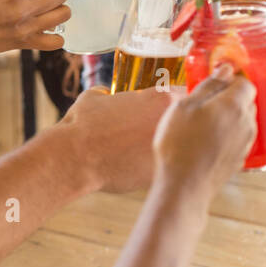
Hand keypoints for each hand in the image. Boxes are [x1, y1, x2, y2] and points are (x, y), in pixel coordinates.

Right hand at [59, 86, 178, 192]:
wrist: (76, 157)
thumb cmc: (83, 125)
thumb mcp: (94, 98)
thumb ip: (107, 94)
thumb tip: (106, 94)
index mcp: (160, 97)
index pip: (186, 96)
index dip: (177, 104)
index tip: (167, 111)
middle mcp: (172, 122)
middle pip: (189, 123)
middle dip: (177, 128)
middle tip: (158, 134)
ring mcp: (169, 149)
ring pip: (180, 149)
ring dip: (169, 150)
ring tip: (145, 154)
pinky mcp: (160, 173)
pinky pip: (165, 168)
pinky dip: (155, 168)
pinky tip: (137, 169)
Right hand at [152, 64, 256, 193]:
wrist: (184, 185)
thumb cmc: (179, 144)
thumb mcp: (184, 106)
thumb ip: (208, 85)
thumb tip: (226, 70)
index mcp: (234, 105)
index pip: (245, 82)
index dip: (232, 79)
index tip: (216, 81)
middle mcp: (246, 122)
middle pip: (246, 101)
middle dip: (230, 98)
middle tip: (205, 102)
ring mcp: (245, 143)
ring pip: (243, 121)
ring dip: (229, 117)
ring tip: (203, 124)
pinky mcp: (240, 159)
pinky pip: (237, 139)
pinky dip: (227, 135)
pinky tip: (206, 142)